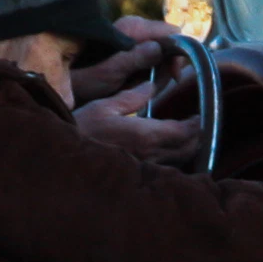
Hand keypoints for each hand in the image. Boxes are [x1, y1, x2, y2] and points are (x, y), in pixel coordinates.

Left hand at [67, 34, 170, 108]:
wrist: (60, 80)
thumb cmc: (80, 80)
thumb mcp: (108, 75)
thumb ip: (134, 60)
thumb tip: (160, 48)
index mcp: (133, 28)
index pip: (174, 33)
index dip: (179, 54)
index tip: (173, 77)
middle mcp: (135, 28)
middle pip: (170, 45)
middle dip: (165, 68)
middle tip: (151, 89)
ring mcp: (133, 37)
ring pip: (161, 55)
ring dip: (155, 75)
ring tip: (136, 90)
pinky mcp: (130, 48)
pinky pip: (150, 60)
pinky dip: (147, 75)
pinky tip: (133, 86)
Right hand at [73, 87, 200, 162]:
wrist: (64, 161)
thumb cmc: (81, 130)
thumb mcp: (104, 107)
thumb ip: (132, 96)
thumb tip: (151, 86)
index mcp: (145, 135)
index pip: (183, 131)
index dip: (195, 124)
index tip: (198, 115)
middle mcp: (150, 155)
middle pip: (187, 148)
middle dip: (197, 137)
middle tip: (196, 125)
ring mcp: (145, 168)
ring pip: (179, 161)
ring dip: (187, 149)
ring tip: (186, 136)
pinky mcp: (138, 175)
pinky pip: (165, 168)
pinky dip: (174, 159)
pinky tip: (168, 151)